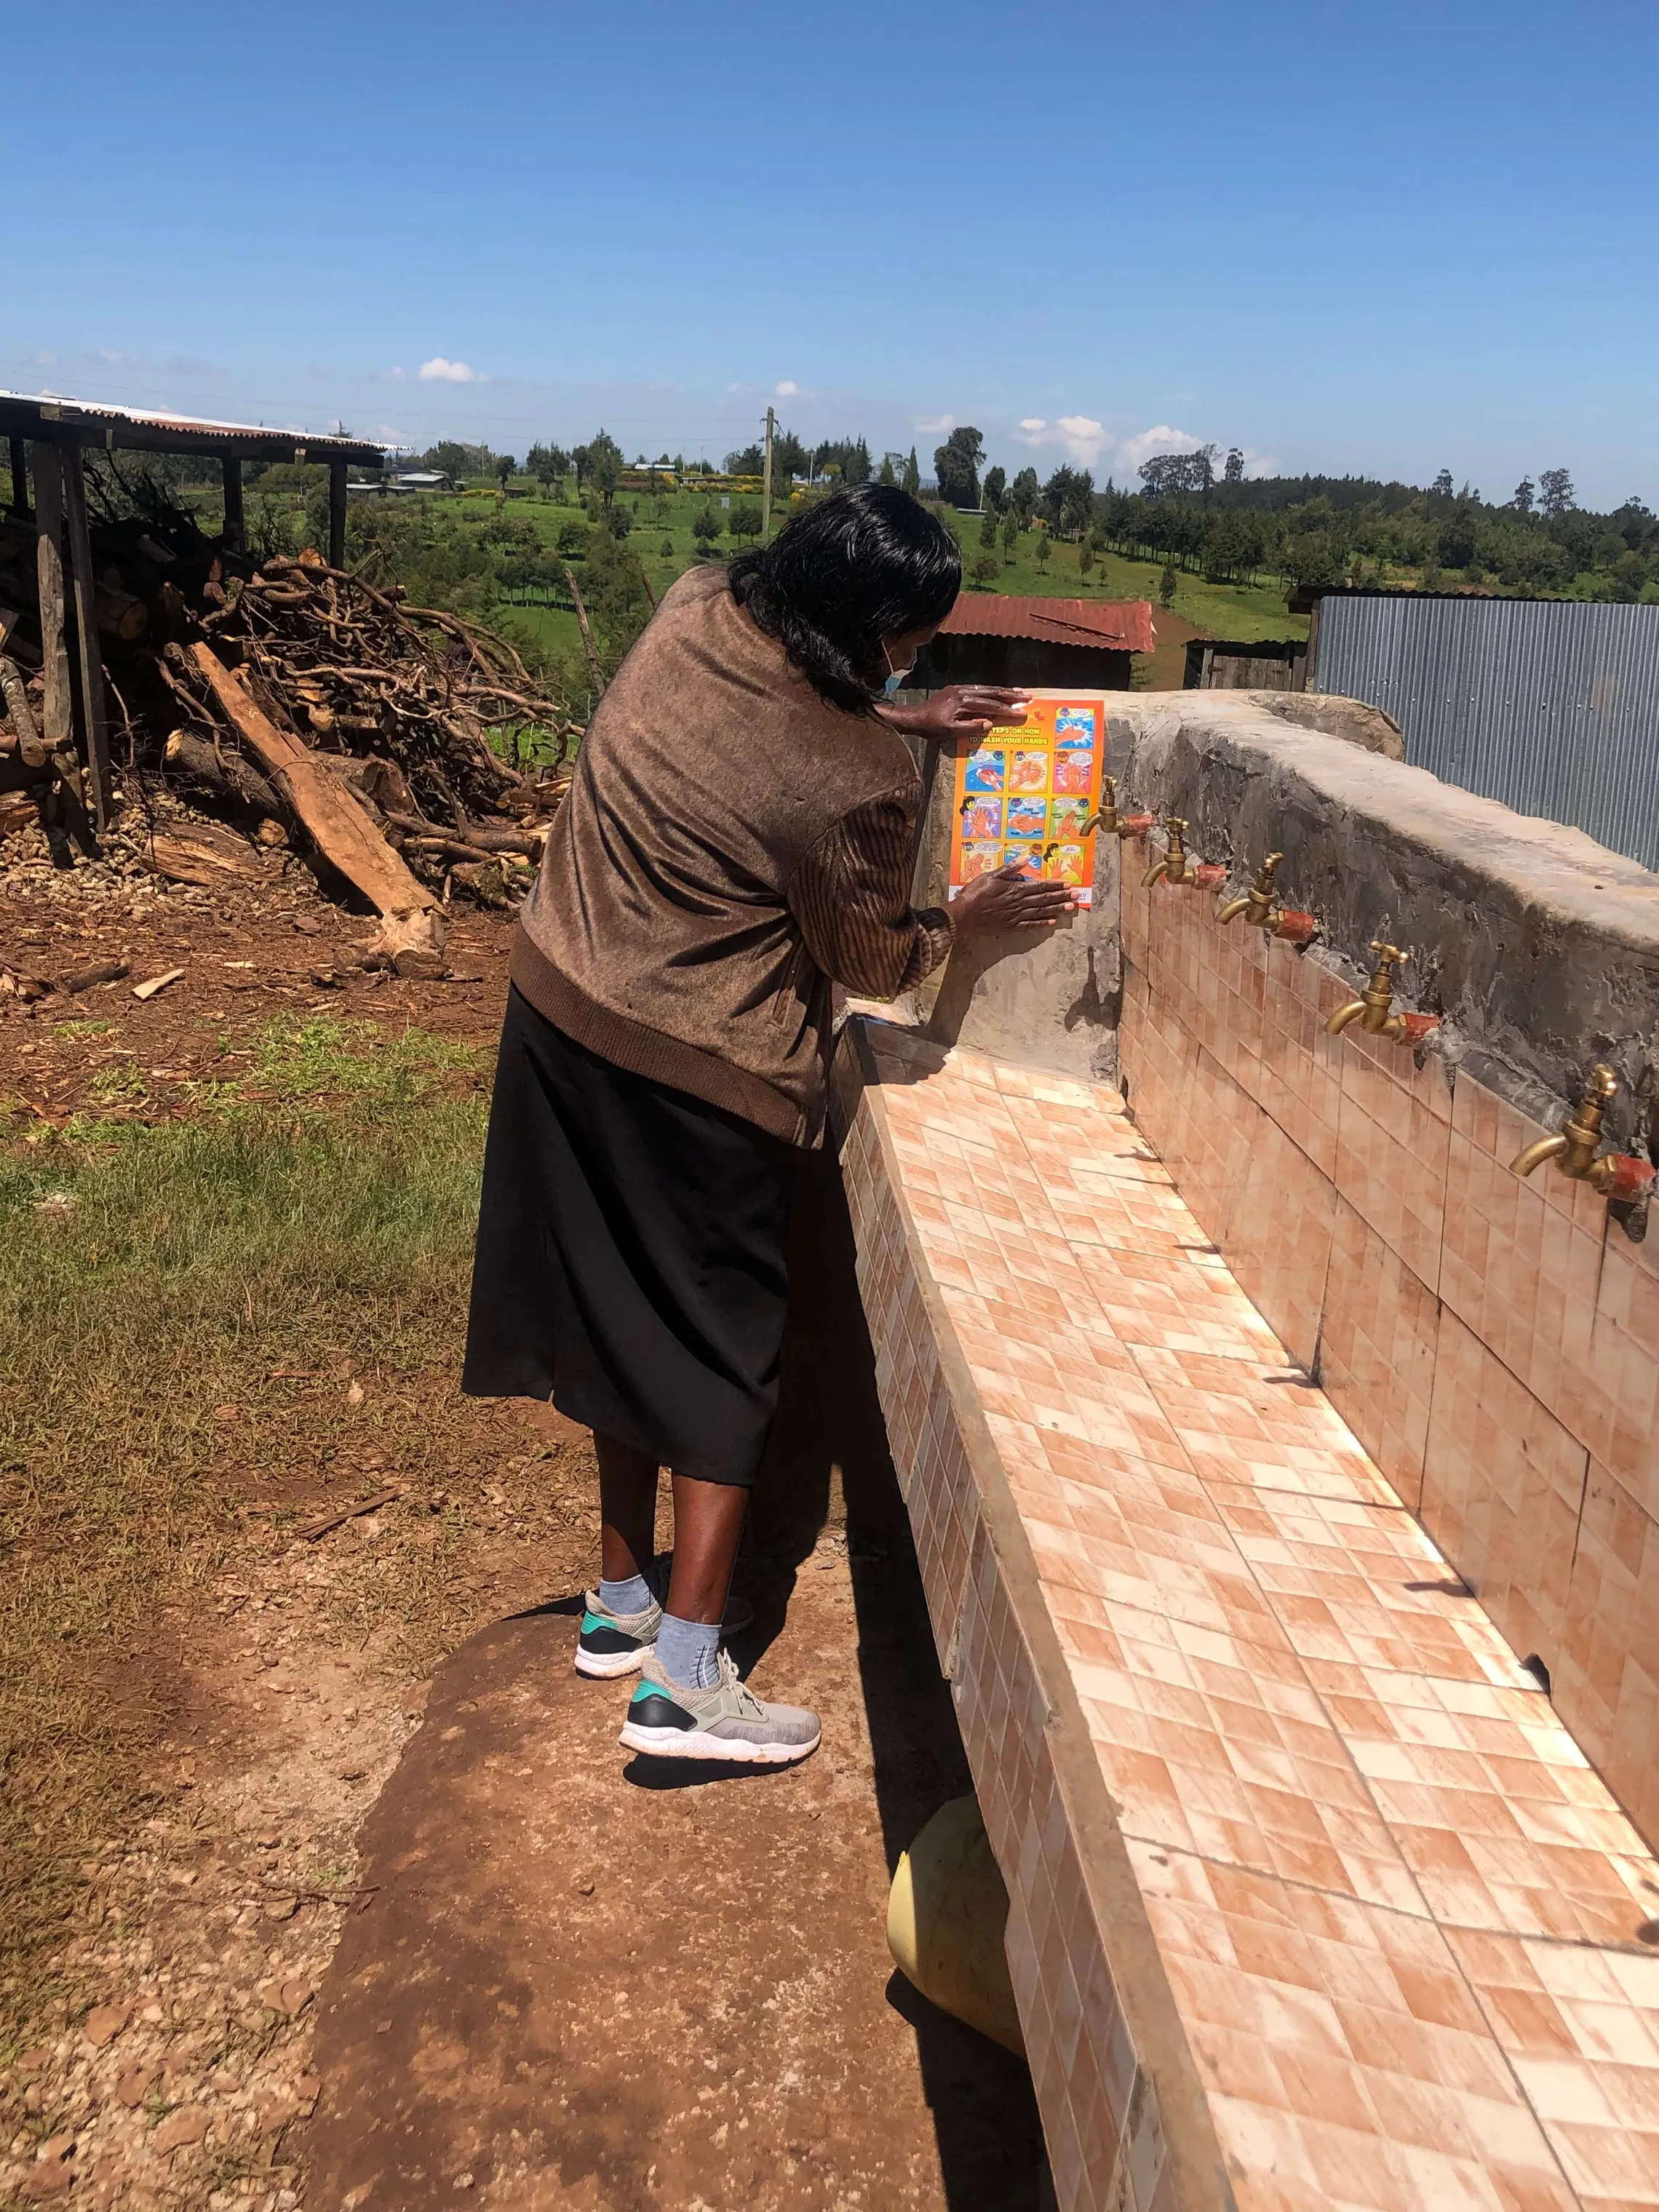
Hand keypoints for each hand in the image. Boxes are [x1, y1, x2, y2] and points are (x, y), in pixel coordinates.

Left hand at [880, 684, 1030, 740]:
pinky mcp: (955, 689)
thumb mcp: (949, 731)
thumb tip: (990, 723)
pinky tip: (996, 692)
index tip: (1022, 713)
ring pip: (985, 688)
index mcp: (963, 702)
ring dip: (1002, 690)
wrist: (912, 716)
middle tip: (1027, 696)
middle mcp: (963, 692)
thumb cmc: (930, 727)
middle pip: (991, 692)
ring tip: (1017, 692)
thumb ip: (970, 727)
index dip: (1007, 710)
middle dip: (1010, 695)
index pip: (990, 706)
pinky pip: (977, 688)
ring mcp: (959, 689)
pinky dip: (989, 690)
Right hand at [952, 863, 1078, 935]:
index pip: (1040, 886)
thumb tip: (1025, 858)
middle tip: (1076, 896)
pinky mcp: (1011, 926)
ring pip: (1040, 912)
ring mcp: (1016, 916)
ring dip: (1056, 909)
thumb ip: (1009, 868)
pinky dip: (1041, 924)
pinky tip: (1051, 923)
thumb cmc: (975, 893)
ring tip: (1070, 908)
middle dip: (1061, 897)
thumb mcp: (990, 875)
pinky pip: (1030, 925)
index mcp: (1015, 889)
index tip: (1068, 884)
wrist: (964, 915)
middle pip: (1044, 899)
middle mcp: (1019, 903)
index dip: (1055, 885)